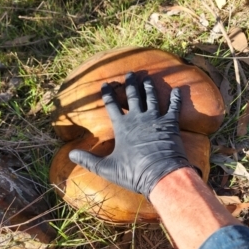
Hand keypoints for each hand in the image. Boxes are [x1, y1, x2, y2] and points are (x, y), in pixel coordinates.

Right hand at [69, 72, 199, 198]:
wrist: (160, 174)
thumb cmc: (133, 172)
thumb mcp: (106, 168)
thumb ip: (88, 160)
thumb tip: (70, 155)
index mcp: (123, 126)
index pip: (112, 106)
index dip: (108, 94)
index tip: (105, 84)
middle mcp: (138, 118)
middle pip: (133, 96)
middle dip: (130, 84)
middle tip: (130, 73)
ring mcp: (155, 118)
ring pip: (151, 97)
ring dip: (149, 87)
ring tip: (147, 78)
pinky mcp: (170, 123)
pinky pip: (174, 107)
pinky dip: (176, 98)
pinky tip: (178, 90)